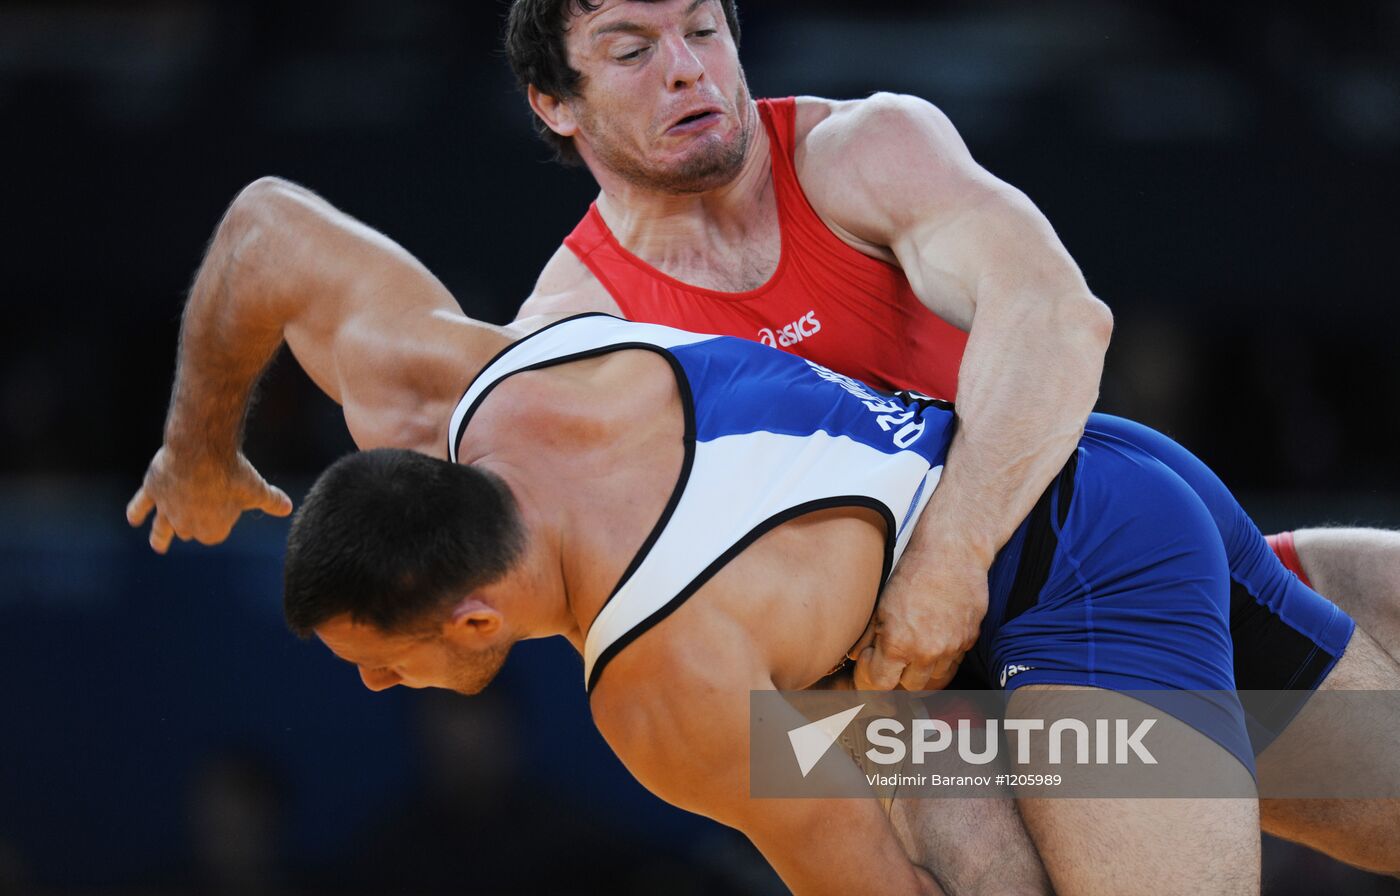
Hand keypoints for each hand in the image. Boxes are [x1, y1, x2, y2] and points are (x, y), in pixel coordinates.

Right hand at [126, 446, 291, 553]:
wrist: (201, 451)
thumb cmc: (233, 473)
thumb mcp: (257, 489)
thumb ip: (271, 501)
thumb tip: (288, 508)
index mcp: (212, 529)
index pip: (214, 534)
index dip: (222, 520)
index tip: (228, 507)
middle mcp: (186, 524)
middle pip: (189, 530)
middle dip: (194, 525)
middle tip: (201, 511)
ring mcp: (167, 508)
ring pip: (162, 528)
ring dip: (160, 537)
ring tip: (159, 546)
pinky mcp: (153, 490)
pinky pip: (141, 505)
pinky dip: (137, 512)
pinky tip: (133, 519)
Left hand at [851, 545, 987, 690]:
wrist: (953, 550)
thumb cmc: (913, 570)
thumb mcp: (880, 602)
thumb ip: (867, 634)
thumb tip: (856, 655)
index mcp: (899, 644)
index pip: (881, 684)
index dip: (872, 675)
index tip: (870, 661)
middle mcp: (927, 652)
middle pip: (909, 687)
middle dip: (898, 676)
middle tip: (892, 658)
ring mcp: (952, 648)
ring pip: (935, 679)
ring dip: (921, 671)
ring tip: (913, 650)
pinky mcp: (970, 639)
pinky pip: (954, 662)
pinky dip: (942, 659)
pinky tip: (934, 639)